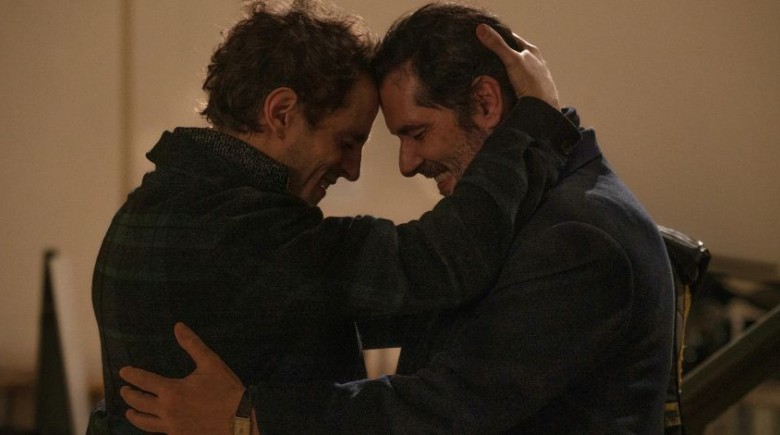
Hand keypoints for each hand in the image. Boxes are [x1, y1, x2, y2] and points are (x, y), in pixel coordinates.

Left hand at [119, 322, 246, 434]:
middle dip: (128, 395)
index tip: (123, 371)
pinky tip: (152, 423)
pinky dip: (150, 426)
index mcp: (172, 391)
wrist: (239, 421)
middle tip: (124, 390)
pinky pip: (158, 432)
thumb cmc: (226, 390)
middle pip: (138, 402)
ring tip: (129, 411)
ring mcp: (171, 426)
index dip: (131, 375)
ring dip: (134, 415)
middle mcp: (166, 410)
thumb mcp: (211, 363)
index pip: (143, 381)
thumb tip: (178, 326)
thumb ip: (192, 345)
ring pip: (144, 422)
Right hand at [476, 24, 559, 109]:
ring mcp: (532, 77)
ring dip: (502, 69)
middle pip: (513, 54)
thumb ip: (497, 45)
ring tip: (487, 70)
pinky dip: (506, 82)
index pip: (512, 38)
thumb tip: (481, 28)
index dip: (499, 37)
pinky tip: (498, 85)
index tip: (484, 37)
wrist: (542, 108)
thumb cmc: (531, 81)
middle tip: (482, 55)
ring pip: (514, 69)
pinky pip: (514, 82)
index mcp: (531, 51)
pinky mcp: (529, 90)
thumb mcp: (512, 60)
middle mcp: (534, 62)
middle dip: (500, 54)